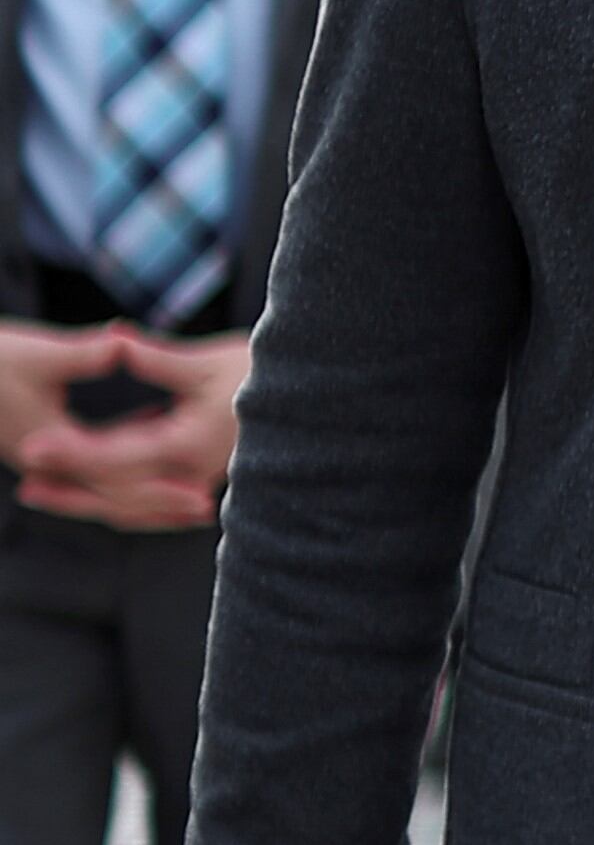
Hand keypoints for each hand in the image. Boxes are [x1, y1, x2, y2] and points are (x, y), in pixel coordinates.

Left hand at [17, 328, 248, 530]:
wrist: (314, 402)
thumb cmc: (265, 377)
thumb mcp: (209, 361)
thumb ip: (156, 358)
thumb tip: (114, 339)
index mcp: (190, 445)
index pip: (116, 457)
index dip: (71, 454)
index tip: (32, 448)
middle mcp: (192, 475)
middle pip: (117, 494)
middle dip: (69, 491)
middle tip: (26, 485)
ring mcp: (197, 483)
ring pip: (131, 505)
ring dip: (86, 501)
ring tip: (43, 491)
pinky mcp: (198, 482)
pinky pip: (149, 502)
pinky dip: (117, 500)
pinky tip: (90, 488)